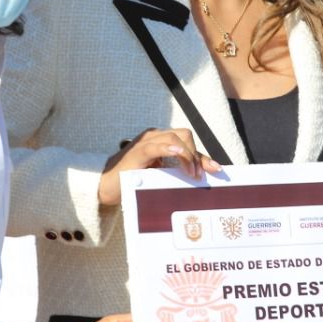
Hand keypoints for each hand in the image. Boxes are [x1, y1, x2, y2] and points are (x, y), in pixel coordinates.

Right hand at [97, 128, 221, 205]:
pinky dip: (169, 148)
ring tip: (191, 173)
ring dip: (187, 155)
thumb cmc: (133, 181)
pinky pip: (156, 146)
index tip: (216, 169)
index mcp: (161, 141)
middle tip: (199, 175)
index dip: (202, 155)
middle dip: (196, 154)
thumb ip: (175, 171)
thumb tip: (199, 177)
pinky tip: (178, 154)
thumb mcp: (159, 175)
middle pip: (184, 135)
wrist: (106, 186)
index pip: (187, 143)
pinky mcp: (137, 151)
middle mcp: (154, 137)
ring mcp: (146, 142)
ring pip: (175, 138)